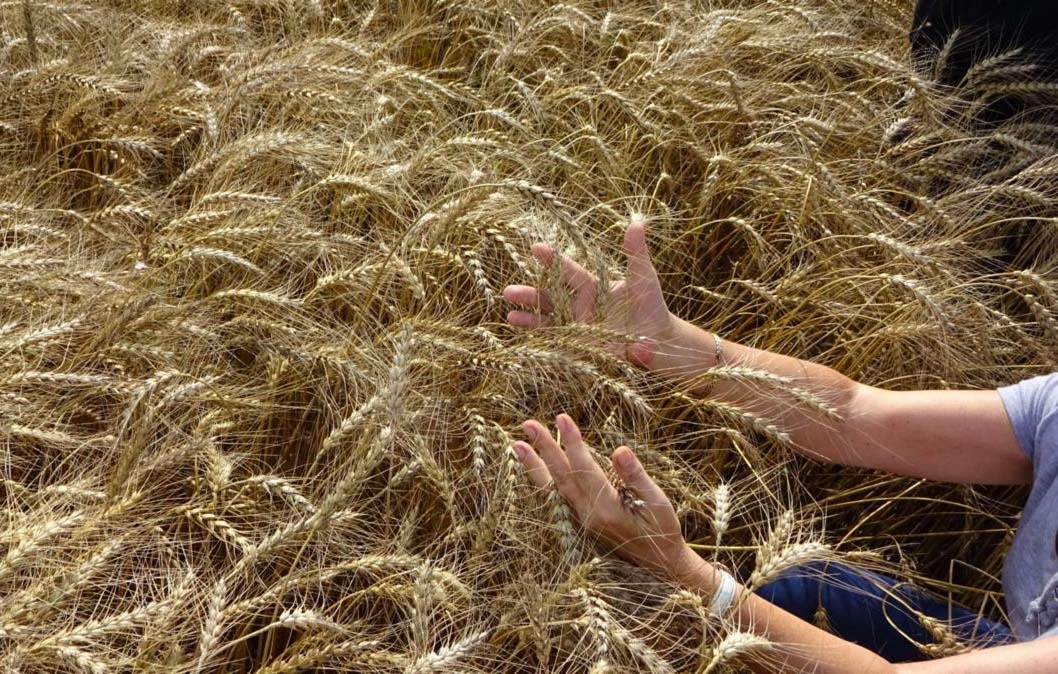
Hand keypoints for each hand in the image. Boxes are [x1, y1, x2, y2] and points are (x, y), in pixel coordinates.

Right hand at [502, 218, 674, 367]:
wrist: (658, 336)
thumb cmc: (650, 302)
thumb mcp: (643, 276)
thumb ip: (636, 252)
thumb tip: (637, 223)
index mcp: (591, 285)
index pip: (567, 270)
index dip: (552, 260)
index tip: (535, 248)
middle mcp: (578, 303)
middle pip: (549, 296)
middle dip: (529, 294)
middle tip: (508, 291)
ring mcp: (577, 324)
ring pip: (547, 319)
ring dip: (529, 318)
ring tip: (510, 317)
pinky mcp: (580, 344)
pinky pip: (557, 340)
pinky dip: (541, 339)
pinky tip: (524, 338)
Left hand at [513, 414, 707, 583]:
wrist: (659, 566)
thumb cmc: (662, 531)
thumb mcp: (658, 502)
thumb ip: (636, 476)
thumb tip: (620, 450)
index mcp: (606, 509)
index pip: (584, 468)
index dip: (572, 441)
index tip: (561, 417)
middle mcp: (587, 516)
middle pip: (561, 476)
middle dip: (544, 448)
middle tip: (527, 424)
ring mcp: (580, 521)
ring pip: (552, 489)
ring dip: (534, 465)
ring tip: (516, 444)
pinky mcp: (579, 524)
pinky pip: (555, 499)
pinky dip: (542, 482)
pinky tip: (533, 470)